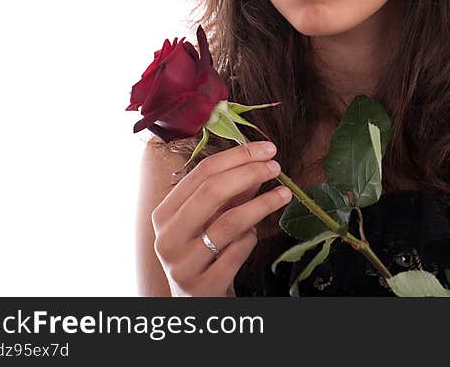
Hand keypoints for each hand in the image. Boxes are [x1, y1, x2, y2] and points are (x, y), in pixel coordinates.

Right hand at [150, 141, 290, 295]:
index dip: (237, 156)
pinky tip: (254, 234)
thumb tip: (259, 160)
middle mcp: (167, 237)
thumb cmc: (205, 252)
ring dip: (262, 203)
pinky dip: (251, 238)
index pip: (201, 173)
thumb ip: (231, 192)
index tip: (266, 149)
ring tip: (284, 194)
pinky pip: (237, 251)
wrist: (197, 301)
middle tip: (275, 166)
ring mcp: (182, 264)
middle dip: (249, 173)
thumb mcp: (211, 219)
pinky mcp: (202, 286)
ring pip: (229, 222)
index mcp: (164, 213)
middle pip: (212, 192)